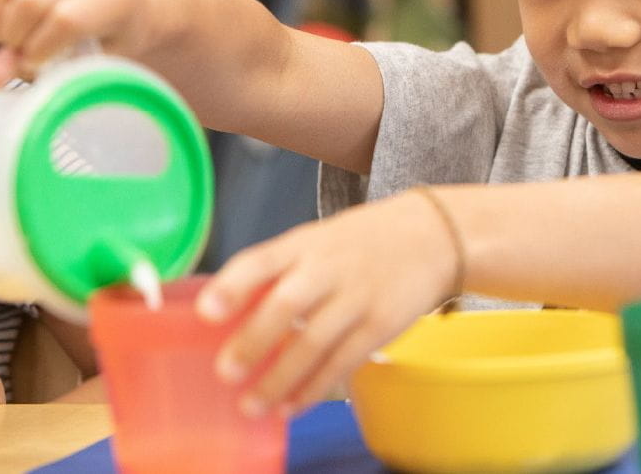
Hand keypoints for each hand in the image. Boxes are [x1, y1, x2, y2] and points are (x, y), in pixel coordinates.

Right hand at [0, 0, 149, 86]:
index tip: (37, 64)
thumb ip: (50, 70)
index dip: (41, 48)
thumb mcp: (96, 62)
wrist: (131, 3)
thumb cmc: (115, 39)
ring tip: (11, 38)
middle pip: (27, 1)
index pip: (65, 18)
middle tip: (22, 52)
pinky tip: (1, 23)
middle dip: (15, 38)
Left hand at [196, 191, 458, 415]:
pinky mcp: (381, 324)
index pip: (261, 260)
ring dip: (280, 378)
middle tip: (226, 372)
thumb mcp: (319, 239)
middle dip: (254, 341)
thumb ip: (281, 271)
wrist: (434, 235)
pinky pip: (343, 362)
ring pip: (314, 343)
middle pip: (287, 305)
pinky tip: (292, 405)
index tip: (207, 311)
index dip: (233, 285)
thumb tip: (231, 313)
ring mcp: (358, 297)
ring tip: (252, 405)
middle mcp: (329, 267)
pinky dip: (315, 387)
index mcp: (305, 243)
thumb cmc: (363, 241)